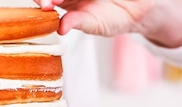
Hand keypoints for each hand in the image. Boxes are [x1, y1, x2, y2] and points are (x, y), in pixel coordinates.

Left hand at [35, 0, 181, 47]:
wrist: (137, 11)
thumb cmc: (112, 19)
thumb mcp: (92, 24)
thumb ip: (76, 22)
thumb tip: (61, 29)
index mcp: (65, 2)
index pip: (48, 0)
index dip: (44, 1)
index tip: (46, 5)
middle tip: (51, 2)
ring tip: (61, 0)